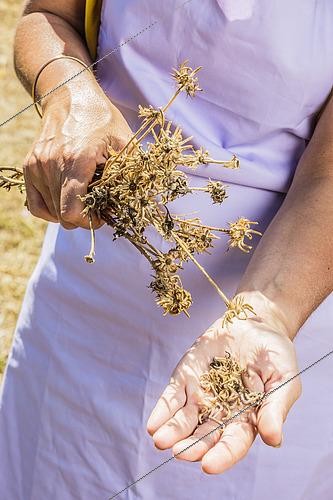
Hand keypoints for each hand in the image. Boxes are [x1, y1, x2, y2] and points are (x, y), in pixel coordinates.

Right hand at [24, 80, 131, 228]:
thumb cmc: (103, 120)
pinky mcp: (29, 165)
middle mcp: (52, 163)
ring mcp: (37, 165)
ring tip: (84, 198)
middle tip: (98, 207)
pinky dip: (50, 210)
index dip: (89, 222)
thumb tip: (146, 204)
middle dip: (83, 218)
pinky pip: (36, 205)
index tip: (103, 215)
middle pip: (63, 215)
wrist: (71, 96)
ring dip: (68, 212)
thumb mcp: (125, 143)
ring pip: (51, 212)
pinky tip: (65, 202)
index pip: (72, 211)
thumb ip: (132, 174)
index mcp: (77, 159)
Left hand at [147, 292, 300, 473]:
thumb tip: (273, 440)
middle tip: (180, 453)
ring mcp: (201, 396)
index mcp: (247, 420)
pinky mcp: (186, 378)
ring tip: (161, 441)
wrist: (256, 324)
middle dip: (192, 446)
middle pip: (204, 436)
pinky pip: (172, 397)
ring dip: (173, 433)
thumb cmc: (275, 355)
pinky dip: (163, 411)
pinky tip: (154, 424)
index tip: (208, 465)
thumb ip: (276, 408)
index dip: (222, 456)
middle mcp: (221, 413)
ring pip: (185, 421)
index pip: (233, 443)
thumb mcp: (284, 378)